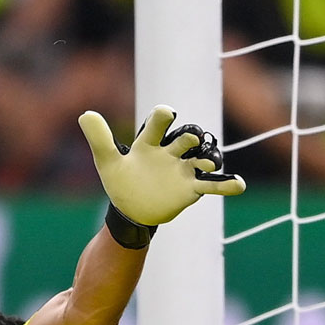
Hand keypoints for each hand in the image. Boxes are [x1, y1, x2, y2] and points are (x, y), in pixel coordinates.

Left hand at [79, 104, 245, 225]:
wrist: (131, 210)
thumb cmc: (121, 182)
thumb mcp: (108, 163)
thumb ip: (99, 140)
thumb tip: (84, 114)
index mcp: (150, 142)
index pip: (158, 123)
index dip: (162, 116)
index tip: (166, 114)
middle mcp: (170, 152)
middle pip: (186, 137)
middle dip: (190, 138)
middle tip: (192, 141)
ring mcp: (183, 169)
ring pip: (202, 158)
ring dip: (210, 157)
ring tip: (210, 163)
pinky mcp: (191, 188)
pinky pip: (211, 185)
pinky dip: (226, 185)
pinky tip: (239, 186)